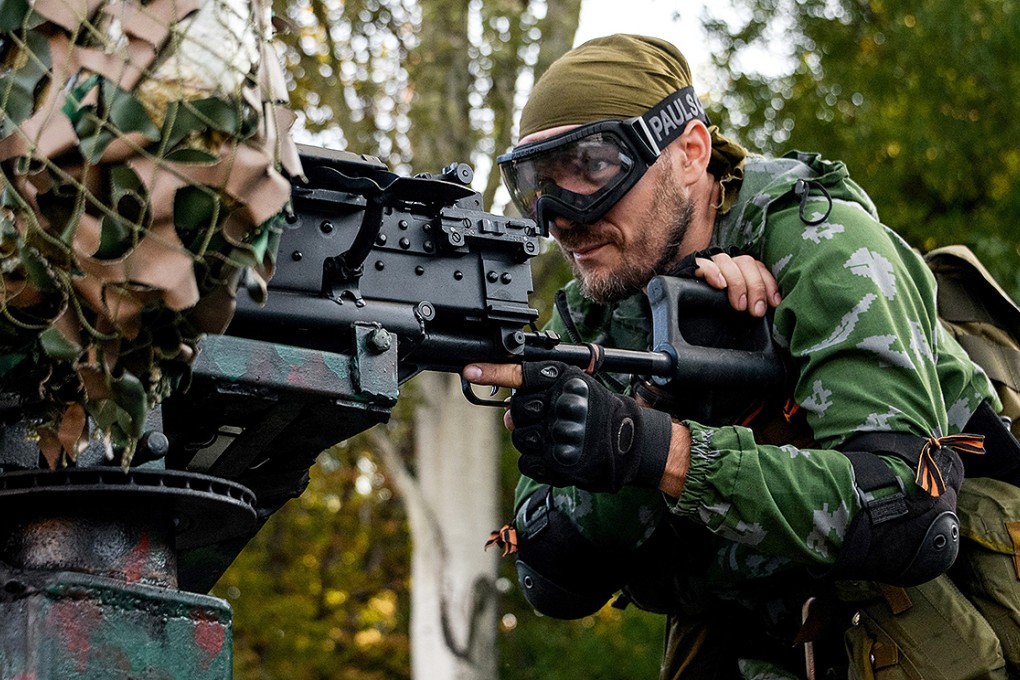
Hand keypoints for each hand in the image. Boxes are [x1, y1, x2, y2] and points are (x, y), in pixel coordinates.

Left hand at [465, 361, 672, 491]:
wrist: (626, 442)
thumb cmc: (596, 411)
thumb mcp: (573, 388)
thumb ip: (539, 393)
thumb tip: (507, 414)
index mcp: (565, 378)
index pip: (521, 372)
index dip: (493, 372)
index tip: (469, 370)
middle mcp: (562, 403)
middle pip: (515, 412)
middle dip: (523, 420)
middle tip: (543, 421)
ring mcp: (561, 432)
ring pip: (519, 438)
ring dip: (532, 442)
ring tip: (557, 438)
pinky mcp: (560, 460)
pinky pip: (527, 462)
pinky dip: (538, 463)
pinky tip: (557, 456)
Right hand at [690, 251, 781, 317]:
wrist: (686, 313)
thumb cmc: (716, 312)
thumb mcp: (740, 308)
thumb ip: (754, 304)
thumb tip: (770, 310)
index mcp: (741, 269)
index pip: (759, 267)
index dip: (769, 284)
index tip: (773, 303)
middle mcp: (728, 263)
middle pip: (746, 262)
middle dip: (755, 287)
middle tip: (756, 310)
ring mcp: (710, 263)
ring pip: (726, 261)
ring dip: (737, 283)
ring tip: (739, 305)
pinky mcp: (692, 268)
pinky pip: (703, 264)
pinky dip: (713, 273)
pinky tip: (720, 285)